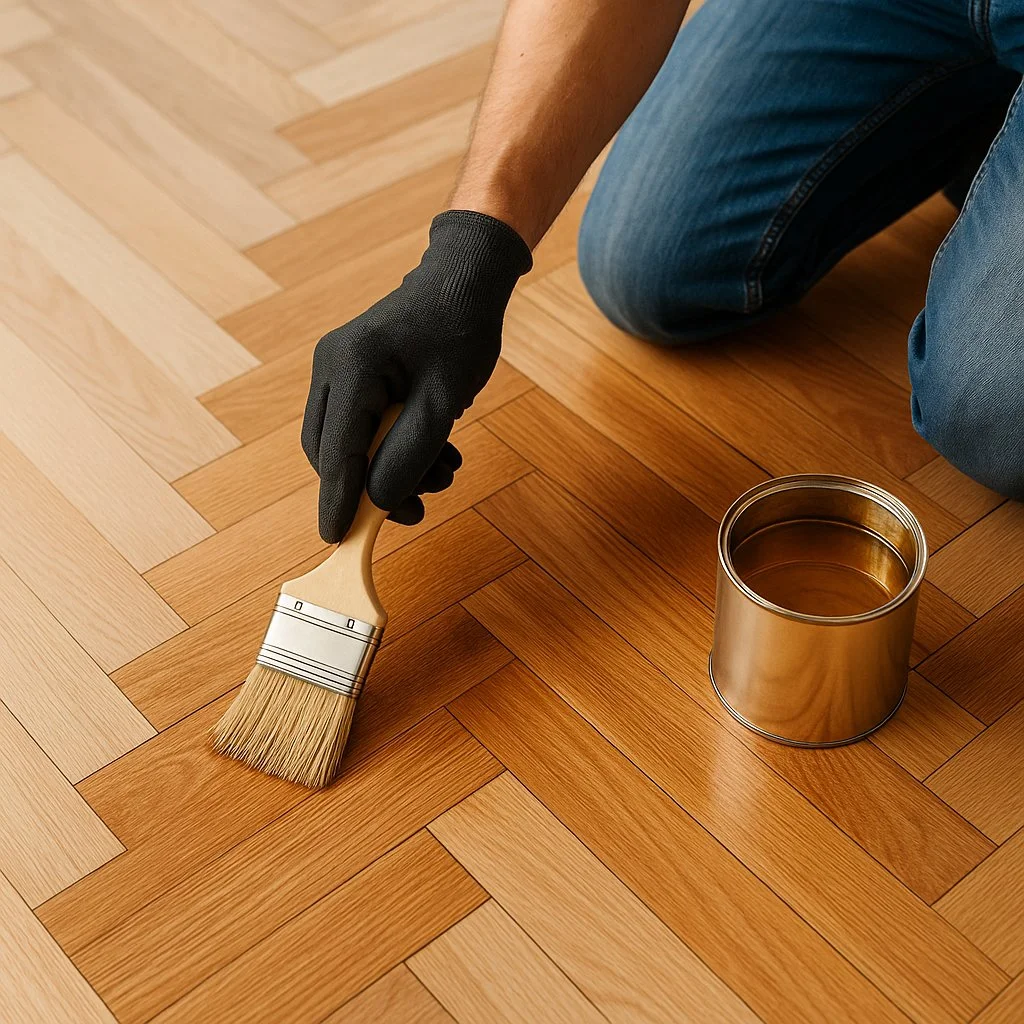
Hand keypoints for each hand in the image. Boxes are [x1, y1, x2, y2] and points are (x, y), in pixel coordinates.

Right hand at [302, 210, 531, 541]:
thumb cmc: (460, 330)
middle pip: (333, 452)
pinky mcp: (352, 375)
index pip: (337, 451)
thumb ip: (409, 453)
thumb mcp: (444, 400)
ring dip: (390, 471)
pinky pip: (361, 427)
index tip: (336, 539)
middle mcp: (331, 367)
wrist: (464, 281)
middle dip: (372, 489)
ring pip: (348, 444)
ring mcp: (338, 370)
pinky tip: (436, 455)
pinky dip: (393, 449)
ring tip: (444, 474)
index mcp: (351, 367)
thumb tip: (378, 501)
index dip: (338, 500)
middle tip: (418, 509)